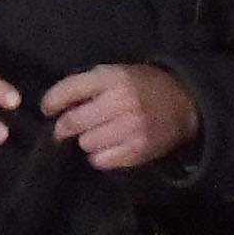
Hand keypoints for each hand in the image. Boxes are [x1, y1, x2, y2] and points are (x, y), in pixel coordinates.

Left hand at [42, 62, 208, 176]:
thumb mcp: (117, 73)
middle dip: (65, 126)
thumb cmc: (144, 86)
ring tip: (100, 133)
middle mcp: (120, 102)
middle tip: (69, 127)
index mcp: (113, 78)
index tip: (48, 110)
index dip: (52, 102)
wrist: (185, 104)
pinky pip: (100, 161)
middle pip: (72, 123)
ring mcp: (129, 129)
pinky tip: (111, 145)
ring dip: (87, 140)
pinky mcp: (136, 151)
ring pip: (85, 143)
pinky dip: (101, 156)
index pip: (69, 90)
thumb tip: (54, 105)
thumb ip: (88, 85)